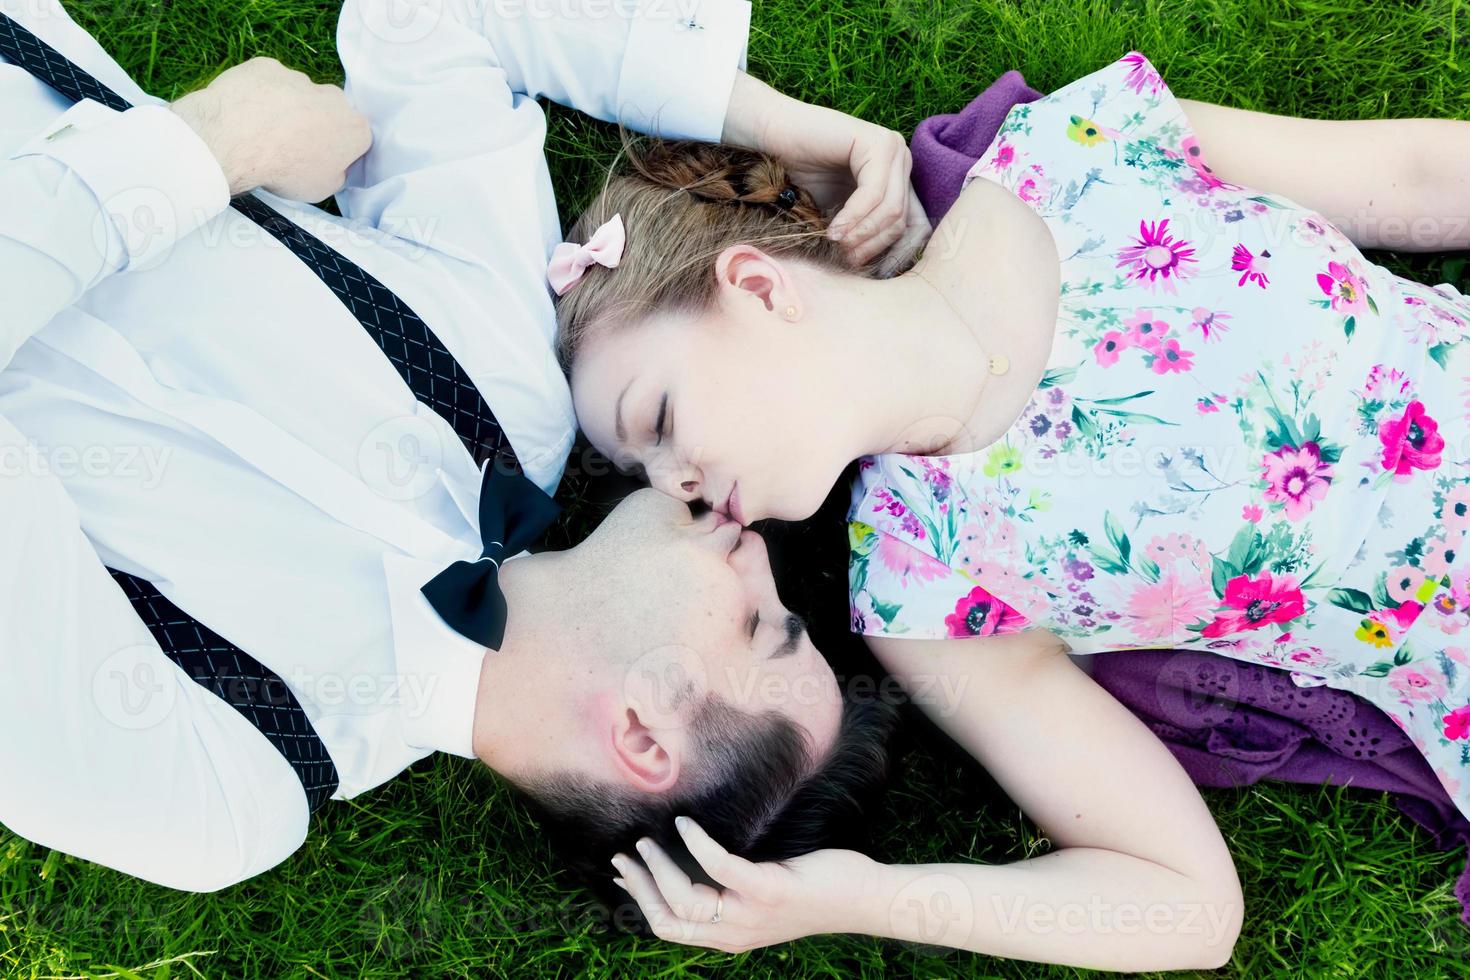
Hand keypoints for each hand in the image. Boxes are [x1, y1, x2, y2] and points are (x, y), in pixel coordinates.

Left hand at [170, 57, 371, 200]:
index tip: (320, 162)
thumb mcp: (321, 189)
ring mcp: (299, 78)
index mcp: (355, 127)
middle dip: (316, 125)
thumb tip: (332, 165)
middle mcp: (334, 97)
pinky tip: (248, 114)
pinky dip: (262, 95)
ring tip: (264, 132)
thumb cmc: (283, 168)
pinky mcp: (268, 67)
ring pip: (298, 94)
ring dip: (288, 109)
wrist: (236, 139)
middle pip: (330, 111)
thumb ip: (336, 173)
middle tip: (293, 147)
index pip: (356, 139)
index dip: (338, 152)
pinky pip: (269, 82)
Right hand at [610, 816, 874, 952]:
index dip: (640, 902)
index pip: (669, 929)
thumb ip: (731, 893)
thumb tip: (695, 865)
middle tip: (625, 853)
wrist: (863, 900)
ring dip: (661, 865)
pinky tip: (688, 824)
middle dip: (640, 885)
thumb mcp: (763, 902)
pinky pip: (720, 867)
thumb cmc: (815, 891)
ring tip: (650, 838)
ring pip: (686, 898)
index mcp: (730, 936)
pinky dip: (698, 843)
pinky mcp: (770, 890)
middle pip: (668, 917)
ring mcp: (752, 914)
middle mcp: (736, 932)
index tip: (622, 874)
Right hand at [723, 74, 930, 271]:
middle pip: (903, 221)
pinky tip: (832, 229)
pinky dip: (853, 217)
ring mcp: (893, 149)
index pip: (917, 227)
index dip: (896, 257)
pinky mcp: (877, 143)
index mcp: (898, 180)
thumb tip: (884, 274)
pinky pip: (874, 194)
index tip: (868, 274)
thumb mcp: (838, 217)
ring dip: (861, 235)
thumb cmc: (798, 178)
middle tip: (842, 260)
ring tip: (835, 245)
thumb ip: (862, 234)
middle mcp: (902, 162)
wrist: (771, 138)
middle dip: (871, 247)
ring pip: (892, 210)